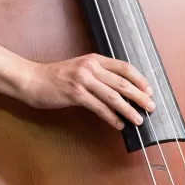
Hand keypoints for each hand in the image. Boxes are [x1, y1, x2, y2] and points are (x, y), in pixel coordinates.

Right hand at [17, 53, 154, 129]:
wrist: (32, 80)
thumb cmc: (55, 77)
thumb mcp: (79, 69)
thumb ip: (97, 74)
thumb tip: (119, 90)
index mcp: (93, 59)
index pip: (124, 67)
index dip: (139, 79)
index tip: (150, 90)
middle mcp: (90, 67)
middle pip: (122, 82)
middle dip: (140, 96)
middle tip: (151, 107)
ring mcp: (82, 80)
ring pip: (113, 96)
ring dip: (129, 109)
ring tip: (138, 119)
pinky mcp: (75, 93)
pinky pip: (99, 107)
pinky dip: (111, 117)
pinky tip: (118, 124)